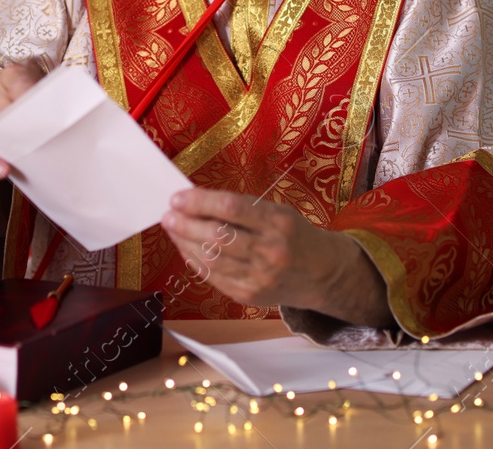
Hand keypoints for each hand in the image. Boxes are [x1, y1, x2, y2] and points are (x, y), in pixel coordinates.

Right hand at [0, 63, 42, 189]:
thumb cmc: (19, 117)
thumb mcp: (33, 108)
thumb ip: (46, 110)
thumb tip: (70, 126)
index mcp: (12, 77)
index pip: (20, 81)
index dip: (32, 96)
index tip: (46, 114)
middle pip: (5, 107)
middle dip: (22, 126)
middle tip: (38, 143)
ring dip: (3, 146)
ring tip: (12, 165)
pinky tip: (0, 170)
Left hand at [161, 188, 390, 324]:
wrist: (323, 275)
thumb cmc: (295, 236)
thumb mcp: (278, 213)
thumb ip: (242, 209)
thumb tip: (197, 202)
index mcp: (279, 222)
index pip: (231, 208)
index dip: (199, 202)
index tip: (178, 197)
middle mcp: (271, 251)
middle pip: (217, 236)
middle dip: (186, 223)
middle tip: (169, 213)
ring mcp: (260, 277)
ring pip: (211, 258)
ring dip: (185, 241)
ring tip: (173, 228)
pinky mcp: (249, 296)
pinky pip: (214, 276)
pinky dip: (195, 261)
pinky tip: (186, 248)